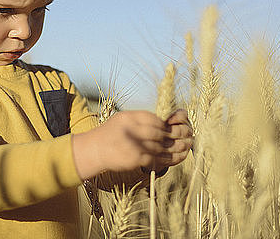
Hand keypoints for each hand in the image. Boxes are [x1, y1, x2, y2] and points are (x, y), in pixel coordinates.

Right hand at [72, 110, 192, 179]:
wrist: (94, 150)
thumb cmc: (109, 133)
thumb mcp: (123, 119)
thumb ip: (141, 119)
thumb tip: (163, 122)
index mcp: (130, 118)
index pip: (154, 120)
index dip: (166, 124)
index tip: (172, 128)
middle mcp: (132, 130)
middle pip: (159, 133)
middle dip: (173, 136)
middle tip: (185, 136)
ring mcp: (133, 146)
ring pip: (160, 147)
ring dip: (175, 148)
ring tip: (185, 147)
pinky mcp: (135, 159)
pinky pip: (156, 159)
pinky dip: (167, 160)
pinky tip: (175, 158)